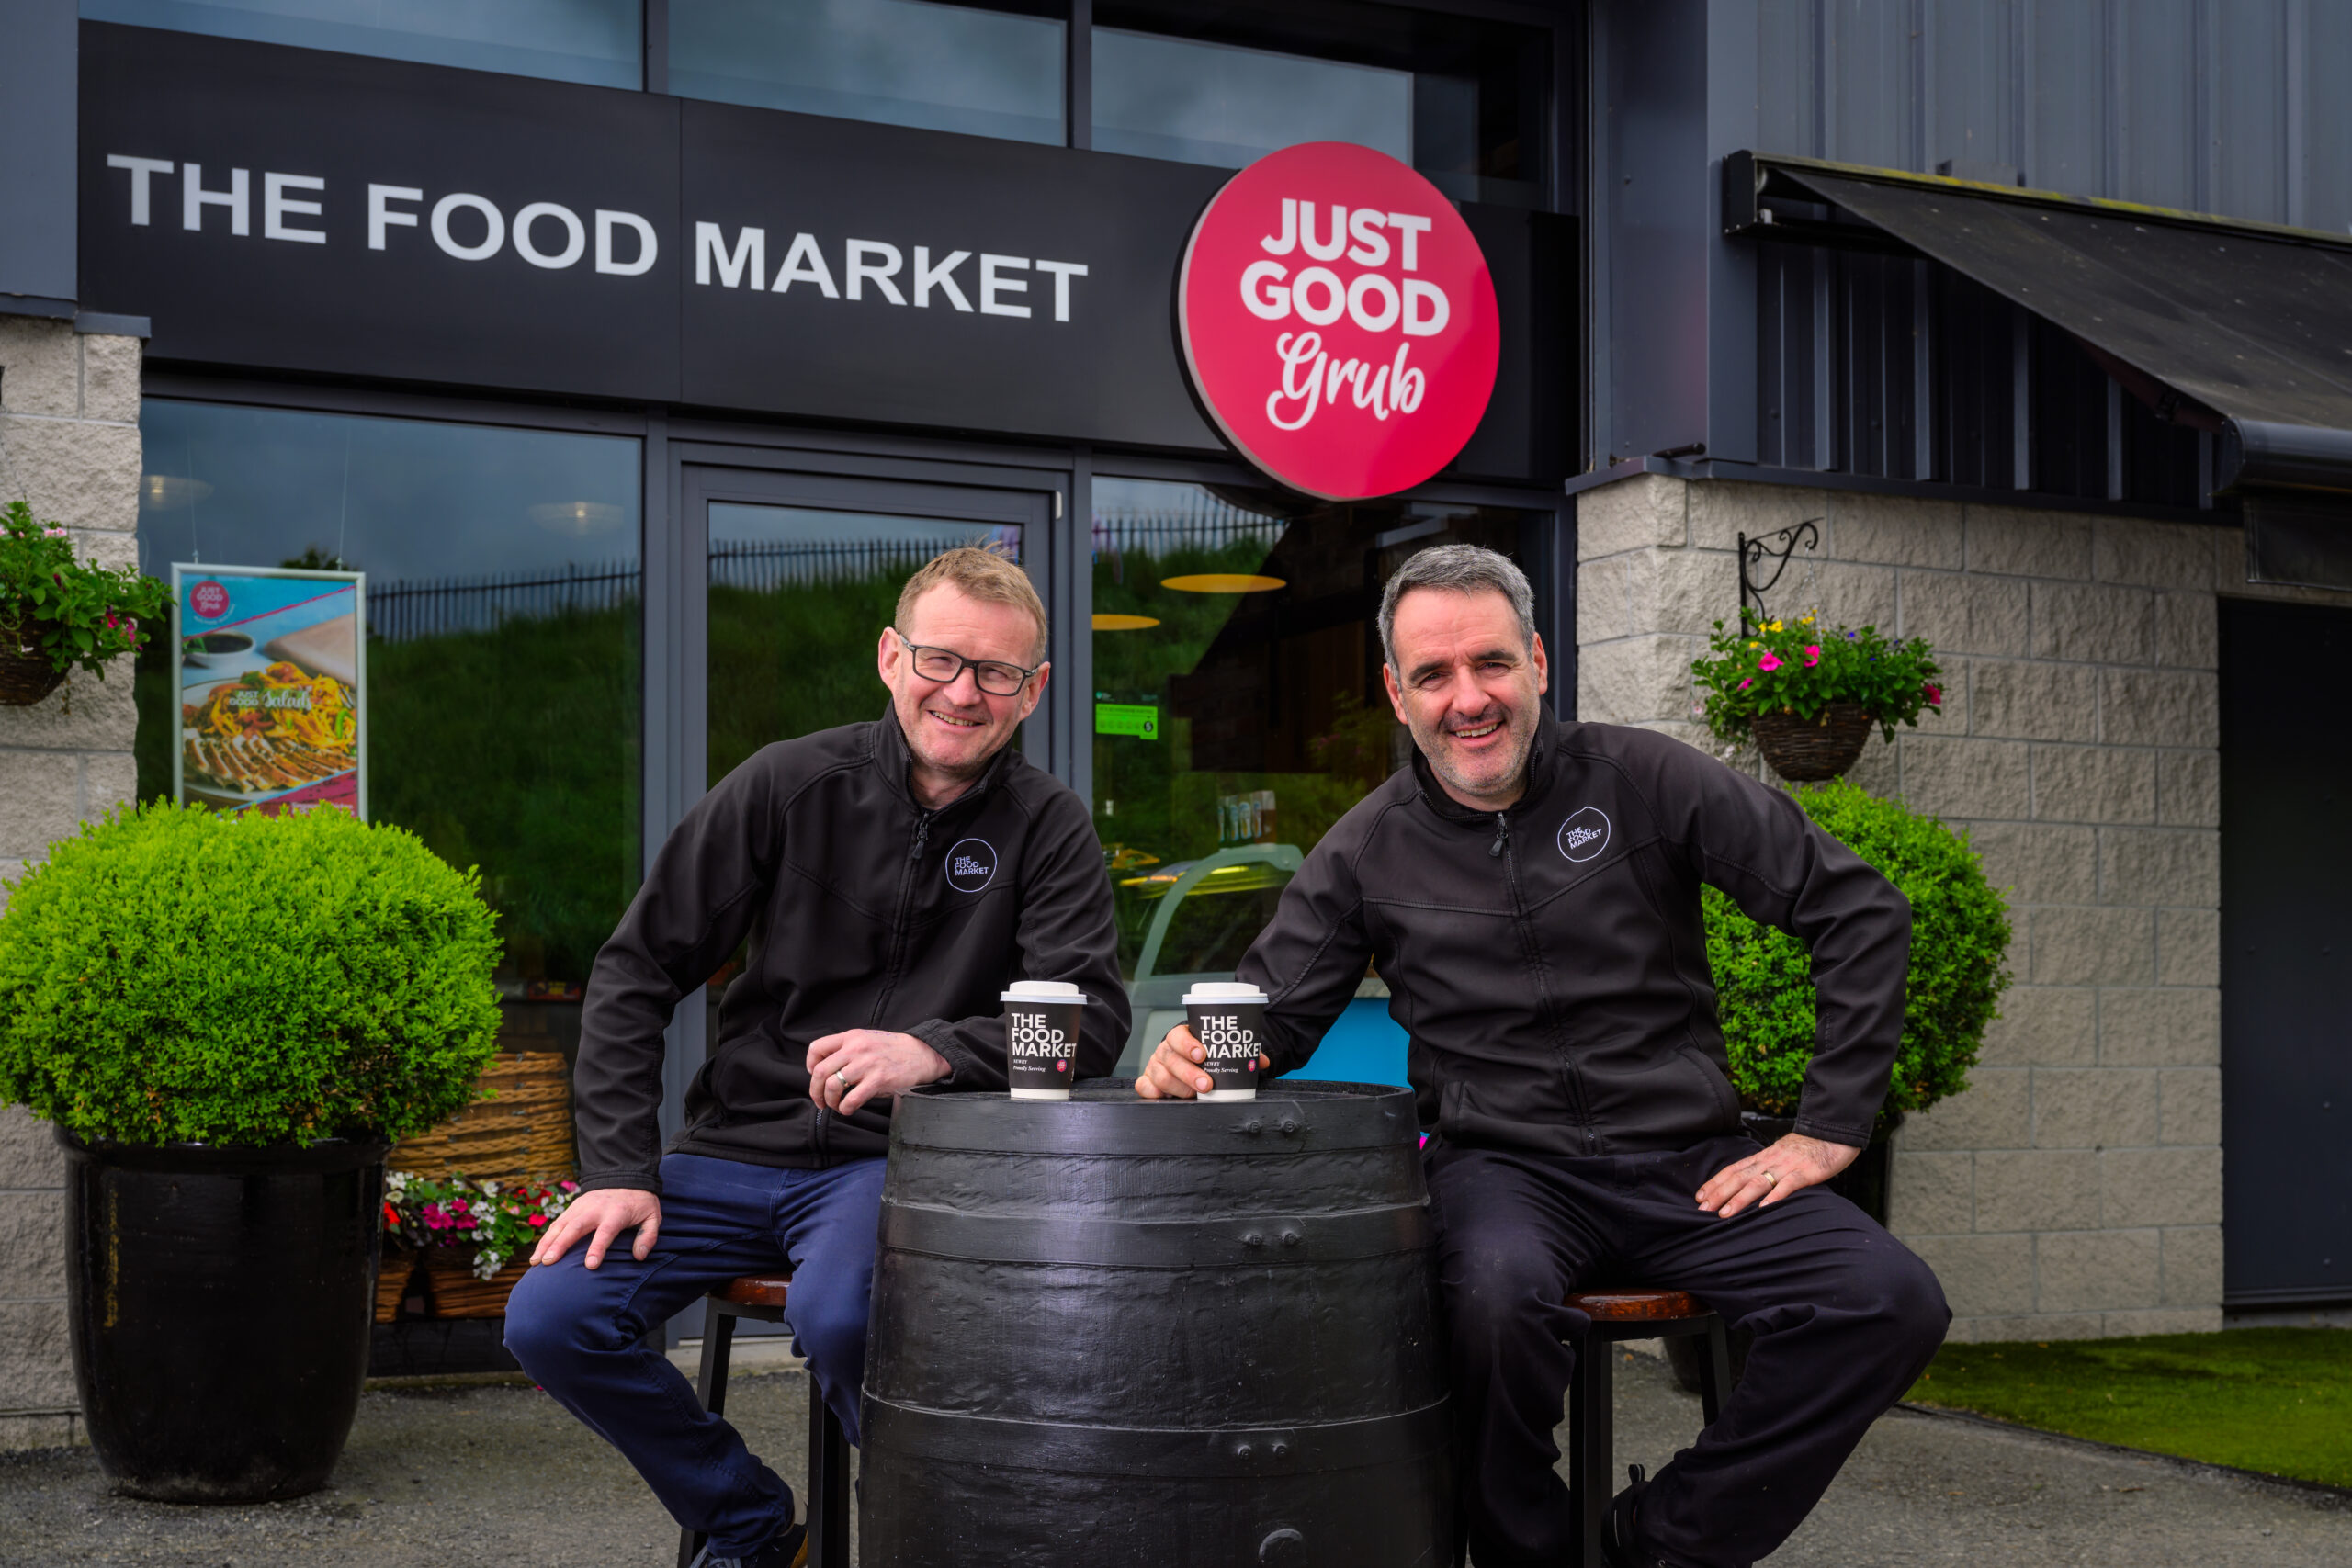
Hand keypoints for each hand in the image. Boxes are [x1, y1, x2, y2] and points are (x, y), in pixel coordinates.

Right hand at [531, 1187, 661, 1269]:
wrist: (625, 1176)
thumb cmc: (640, 1203)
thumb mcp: (652, 1216)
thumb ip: (648, 1236)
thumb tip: (639, 1256)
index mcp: (617, 1212)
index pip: (606, 1232)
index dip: (598, 1248)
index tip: (590, 1265)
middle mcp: (595, 1209)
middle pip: (576, 1227)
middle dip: (561, 1245)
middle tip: (549, 1263)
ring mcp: (581, 1207)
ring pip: (561, 1225)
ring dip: (547, 1243)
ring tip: (536, 1262)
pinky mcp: (573, 1208)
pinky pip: (556, 1224)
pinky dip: (545, 1239)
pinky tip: (537, 1255)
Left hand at [806, 1028, 950, 1116]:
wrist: (923, 1054)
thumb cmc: (894, 1050)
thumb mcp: (868, 1040)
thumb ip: (848, 1049)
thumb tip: (827, 1070)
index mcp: (851, 1037)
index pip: (817, 1048)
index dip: (810, 1066)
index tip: (816, 1077)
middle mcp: (856, 1048)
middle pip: (820, 1071)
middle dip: (815, 1091)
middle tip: (820, 1100)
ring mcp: (867, 1064)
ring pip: (832, 1086)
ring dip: (830, 1101)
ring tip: (836, 1105)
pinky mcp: (879, 1080)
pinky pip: (851, 1099)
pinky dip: (845, 1108)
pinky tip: (848, 1109)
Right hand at [1132, 1024, 1270, 1099]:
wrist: (1190, 1061)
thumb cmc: (1205, 1054)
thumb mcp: (1221, 1050)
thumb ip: (1240, 1053)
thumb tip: (1262, 1062)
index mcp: (1181, 1037)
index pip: (1178, 1036)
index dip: (1188, 1044)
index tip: (1203, 1054)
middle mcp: (1166, 1050)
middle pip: (1170, 1059)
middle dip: (1188, 1073)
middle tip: (1207, 1084)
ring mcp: (1156, 1066)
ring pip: (1159, 1075)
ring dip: (1178, 1086)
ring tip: (1194, 1094)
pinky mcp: (1149, 1081)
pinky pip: (1143, 1086)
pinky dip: (1151, 1092)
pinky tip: (1165, 1097)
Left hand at [1696, 1132, 1859, 1217]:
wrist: (1834, 1132)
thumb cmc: (1807, 1148)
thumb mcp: (1781, 1155)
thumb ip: (1766, 1167)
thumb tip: (1748, 1185)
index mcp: (1763, 1157)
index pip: (1733, 1169)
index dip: (1715, 1183)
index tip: (1699, 1197)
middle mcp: (1770, 1160)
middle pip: (1739, 1177)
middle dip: (1719, 1193)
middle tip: (1702, 1209)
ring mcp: (1788, 1166)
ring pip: (1758, 1182)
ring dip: (1740, 1199)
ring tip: (1725, 1214)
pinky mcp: (1807, 1172)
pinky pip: (1789, 1184)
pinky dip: (1776, 1196)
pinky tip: (1764, 1208)